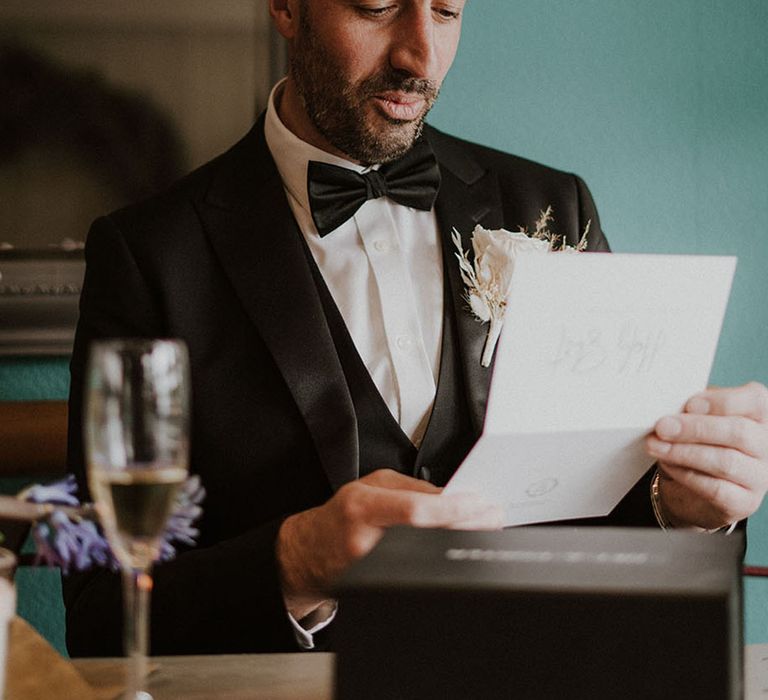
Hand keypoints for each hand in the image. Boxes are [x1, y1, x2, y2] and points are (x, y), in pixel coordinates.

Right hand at [276, 468, 502, 619]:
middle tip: (492, 516)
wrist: (308, 553)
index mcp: (362, 505)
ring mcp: (371, 568)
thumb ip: (410, 488)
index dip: (452, 508)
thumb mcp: (370, 486)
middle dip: (466, 523)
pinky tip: (457, 550)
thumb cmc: (341, 515)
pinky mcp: (378, 586)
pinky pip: (417, 571)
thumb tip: (450, 495)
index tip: (479, 503)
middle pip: (426, 534)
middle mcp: (365, 539)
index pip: (415, 509)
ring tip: (482, 529)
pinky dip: (442, 559)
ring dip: (458, 541)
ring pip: (426, 556)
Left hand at [646, 382, 767, 529]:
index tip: (689, 405)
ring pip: (726, 462)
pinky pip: (715, 488)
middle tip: (662, 427)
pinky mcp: (744, 502)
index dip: (721, 402)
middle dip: (695, 429)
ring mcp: (760, 476)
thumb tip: (670, 409)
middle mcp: (767, 444)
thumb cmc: (698, 442)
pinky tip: (668, 464)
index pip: (754, 400)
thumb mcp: (696, 418)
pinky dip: (685, 475)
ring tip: (656, 446)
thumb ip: (691, 410)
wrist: (694, 488)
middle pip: (739, 432)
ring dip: (683, 452)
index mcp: (759, 414)